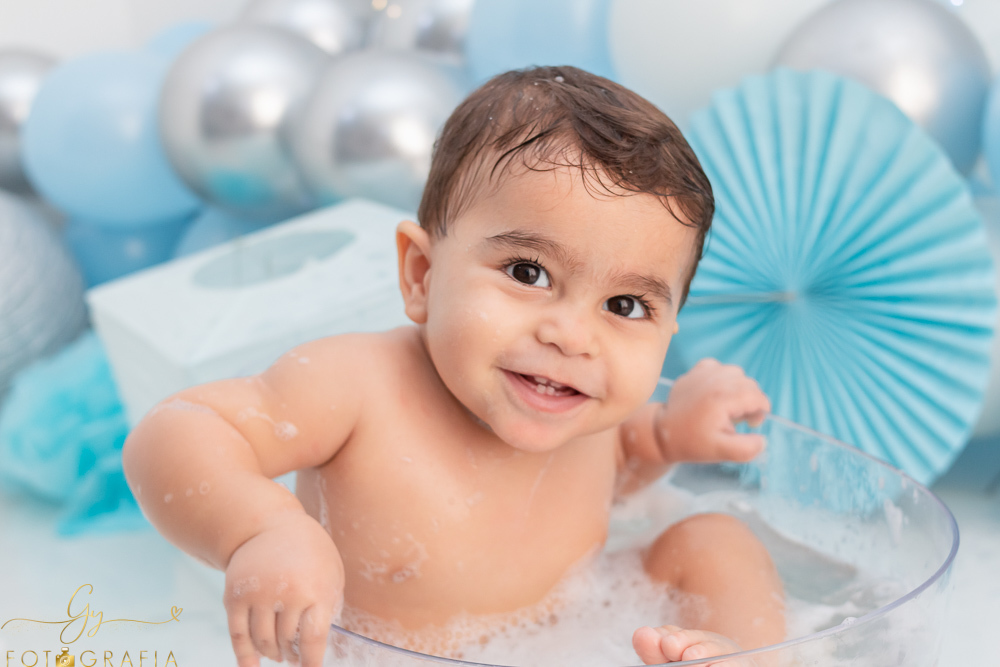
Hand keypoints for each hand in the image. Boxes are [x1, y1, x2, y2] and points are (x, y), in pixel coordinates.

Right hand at [224, 511, 344, 666]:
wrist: (269, 524)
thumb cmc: (309, 552)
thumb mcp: (331, 573)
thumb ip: (329, 606)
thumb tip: (320, 645)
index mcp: (316, 588)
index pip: (313, 639)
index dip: (311, 663)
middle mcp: (287, 592)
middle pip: (287, 641)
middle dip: (292, 654)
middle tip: (294, 656)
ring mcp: (258, 594)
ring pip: (263, 641)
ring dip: (272, 653)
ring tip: (279, 653)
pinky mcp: (235, 596)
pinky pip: (238, 636)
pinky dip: (245, 657)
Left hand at [655, 359, 769, 463]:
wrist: (663, 431)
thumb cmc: (693, 442)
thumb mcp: (722, 452)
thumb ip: (747, 449)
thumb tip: (762, 439)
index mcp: (723, 398)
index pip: (759, 397)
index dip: (759, 413)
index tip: (749, 425)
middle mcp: (715, 379)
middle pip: (751, 385)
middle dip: (750, 402)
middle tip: (736, 420)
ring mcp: (705, 371)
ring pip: (738, 374)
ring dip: (738, 390)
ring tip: (726, 407)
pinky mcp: (698, 370)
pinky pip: (722, 368)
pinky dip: (724, 379)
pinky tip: (716, 395)